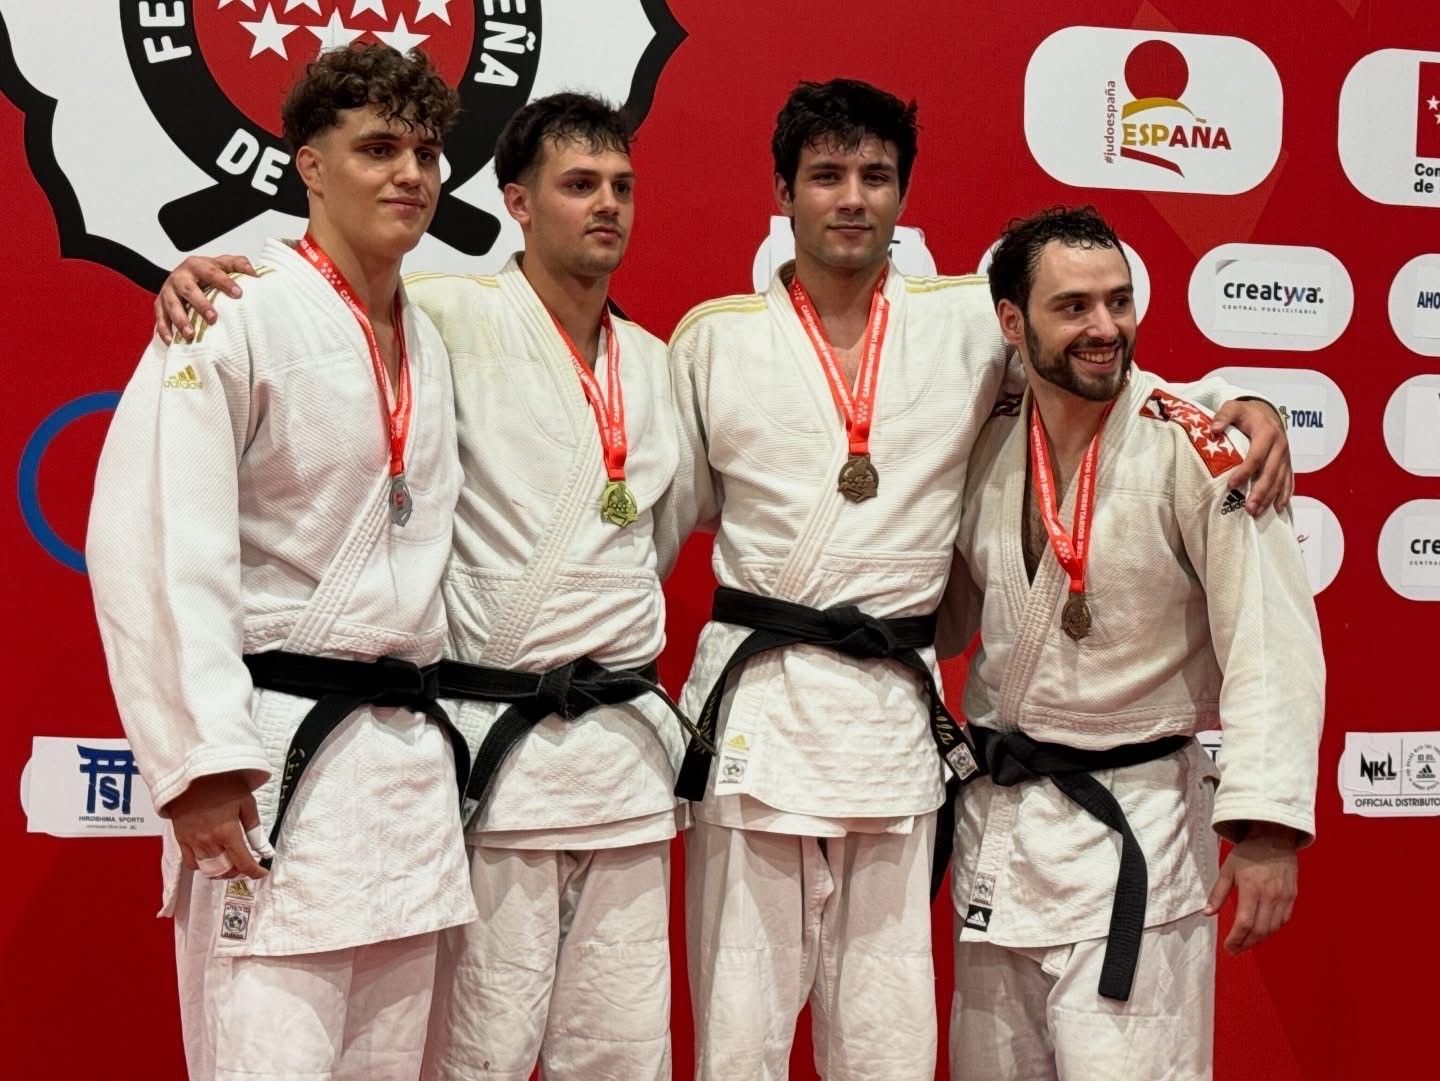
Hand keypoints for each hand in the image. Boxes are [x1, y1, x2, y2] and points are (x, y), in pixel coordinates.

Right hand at [154, 255, 256, 344]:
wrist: (183, 273)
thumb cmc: (206, 272)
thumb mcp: (222, 264)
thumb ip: (238, 265)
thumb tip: (254, 274)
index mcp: (197, 265)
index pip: (211, 272)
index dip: (224, 282)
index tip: (238, 293)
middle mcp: (180, 277)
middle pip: (188, 289)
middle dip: (200, 304)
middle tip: (213, 318)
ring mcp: (168, 291)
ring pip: (172, 305)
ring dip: (180, 320)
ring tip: (190, 334)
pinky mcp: (159, 304)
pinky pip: (160, 317)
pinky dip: (164, 330)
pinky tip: (172, 341)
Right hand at [167, 771, 266, 879]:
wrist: (193, 774)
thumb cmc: (222, 784)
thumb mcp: (246, 803)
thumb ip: (255, 830)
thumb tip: (266, 850)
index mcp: (228, 832)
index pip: (244, 863)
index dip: (255, 872)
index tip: (262, 872)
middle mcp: (209, 841)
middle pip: (226, 870)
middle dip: (239, 872)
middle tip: (247, 865)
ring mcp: (193, 842)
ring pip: (208, 870)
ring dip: (222, 871)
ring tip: (231, 863)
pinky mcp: (181, 839)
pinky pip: (191, 863)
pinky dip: (203, 866)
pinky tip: (212, 858)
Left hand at [1203, 822, 1298, 954]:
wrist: (1274, 838)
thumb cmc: (1248, 853)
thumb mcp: (1227, 870)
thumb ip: (1217, 894)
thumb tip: (1207, 913)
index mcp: (1251, 888)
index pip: (1244, 923)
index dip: (1236, 939)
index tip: (1228, 947)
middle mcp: (1270, 895)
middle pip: (1259, 930)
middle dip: (1246, 944)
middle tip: (1235, 950)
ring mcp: (1283, 897)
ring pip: (1273, 928)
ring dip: (1259, 940)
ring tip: (1246, 944)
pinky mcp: (1292, 897)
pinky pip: (1283, 920)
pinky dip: (1272, 930)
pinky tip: (1262, 932)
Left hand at [1210, 399, 1292, 515]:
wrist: (1266, 411)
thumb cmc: (1246, 412)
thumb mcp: (1233, 408)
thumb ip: (1223, 416)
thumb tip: (1213, 428)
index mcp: (1267, 433)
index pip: (1256, 456)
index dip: (1245, 471)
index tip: (1232, 485)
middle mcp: (1280, 445)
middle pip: (1271, 472)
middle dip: (1260, 492)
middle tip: (1249, 508)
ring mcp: (1286, 455)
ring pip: (1280, 480)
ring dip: (1270, 497)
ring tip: (1258, 513)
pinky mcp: (1287, 462)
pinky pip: (1288, 480)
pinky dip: (1284, 495)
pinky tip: (1278, 508)